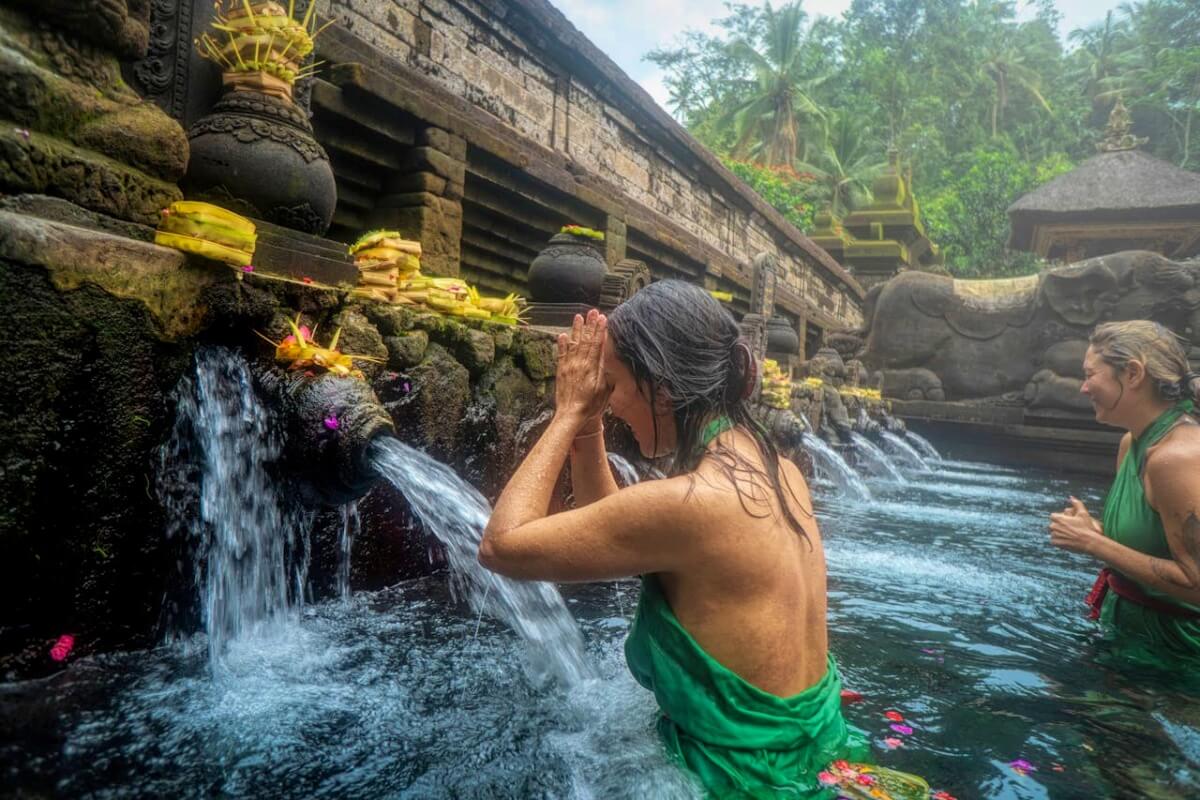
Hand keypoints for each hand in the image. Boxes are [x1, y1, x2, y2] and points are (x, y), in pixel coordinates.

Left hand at [555, 310, 610, 430]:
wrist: (571, 415)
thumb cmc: (590, 406)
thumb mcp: (603, 389)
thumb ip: (604, 370)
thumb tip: (607, 355)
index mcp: (591, 367)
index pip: (596, 344)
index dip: (600, 330)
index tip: (603, 318)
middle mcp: (579, 364)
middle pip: (585, 340)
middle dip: (589, 325)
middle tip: (592, 312)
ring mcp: (568, 366)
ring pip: (573, 343)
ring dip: (576, 329)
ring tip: (578, 317)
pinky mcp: (561, 371)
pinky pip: (561, 354)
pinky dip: (562, 343)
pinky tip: (563, 334)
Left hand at [1049, 496, 1104, 554]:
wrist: (1089, 541)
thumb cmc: (1086, 527)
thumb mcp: (1083, 513)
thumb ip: (1076, 503)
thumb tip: (1071, 497)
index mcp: (1057, 518)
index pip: (1054, 516)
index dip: (1061, 519)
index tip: (1067, 522)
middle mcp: (1053, 526)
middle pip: (1053, 525)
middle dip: (1060, 526)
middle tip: (1069, 529)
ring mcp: (1054, 535)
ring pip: (1054, 533)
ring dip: (1059, 533)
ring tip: (1069, 535)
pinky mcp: (1055, 543)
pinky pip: (1054, 541)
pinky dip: (1059, 541)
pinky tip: (1067, 540)